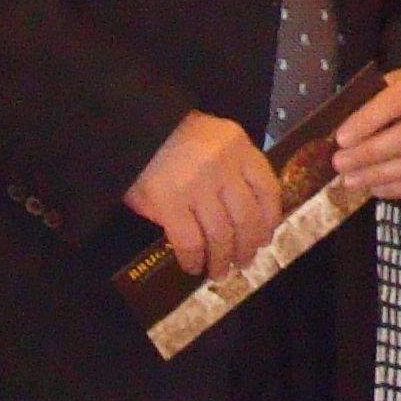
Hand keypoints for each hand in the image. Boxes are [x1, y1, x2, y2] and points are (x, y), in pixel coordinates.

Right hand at [125, 112, 280, 277]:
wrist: (130, 129)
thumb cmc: (171, 134)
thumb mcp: (215, 139)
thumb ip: (233, 167)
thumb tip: (243, 210)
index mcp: (239, 148)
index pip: (267, 189)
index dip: (269, 219)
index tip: (266, 237)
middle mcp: (224, 167)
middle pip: (246, 217)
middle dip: (247, 246)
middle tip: (244, 261)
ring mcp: (197, 186)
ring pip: (221, 234)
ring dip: (222, 259)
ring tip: (220, 271)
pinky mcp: (169, 204)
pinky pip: (190, 241)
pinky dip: (194, 258)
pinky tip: (193, 266)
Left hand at [331, 63, 400, 199]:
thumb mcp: (395, 84)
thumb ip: (372, 99)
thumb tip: (339, 131)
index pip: (395, 102)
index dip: (367, 121)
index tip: (341, 139)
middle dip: (368, 153)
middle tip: (339, 164)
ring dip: (378, 175)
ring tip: (350, 181)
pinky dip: (398, 189)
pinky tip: (375, 188)